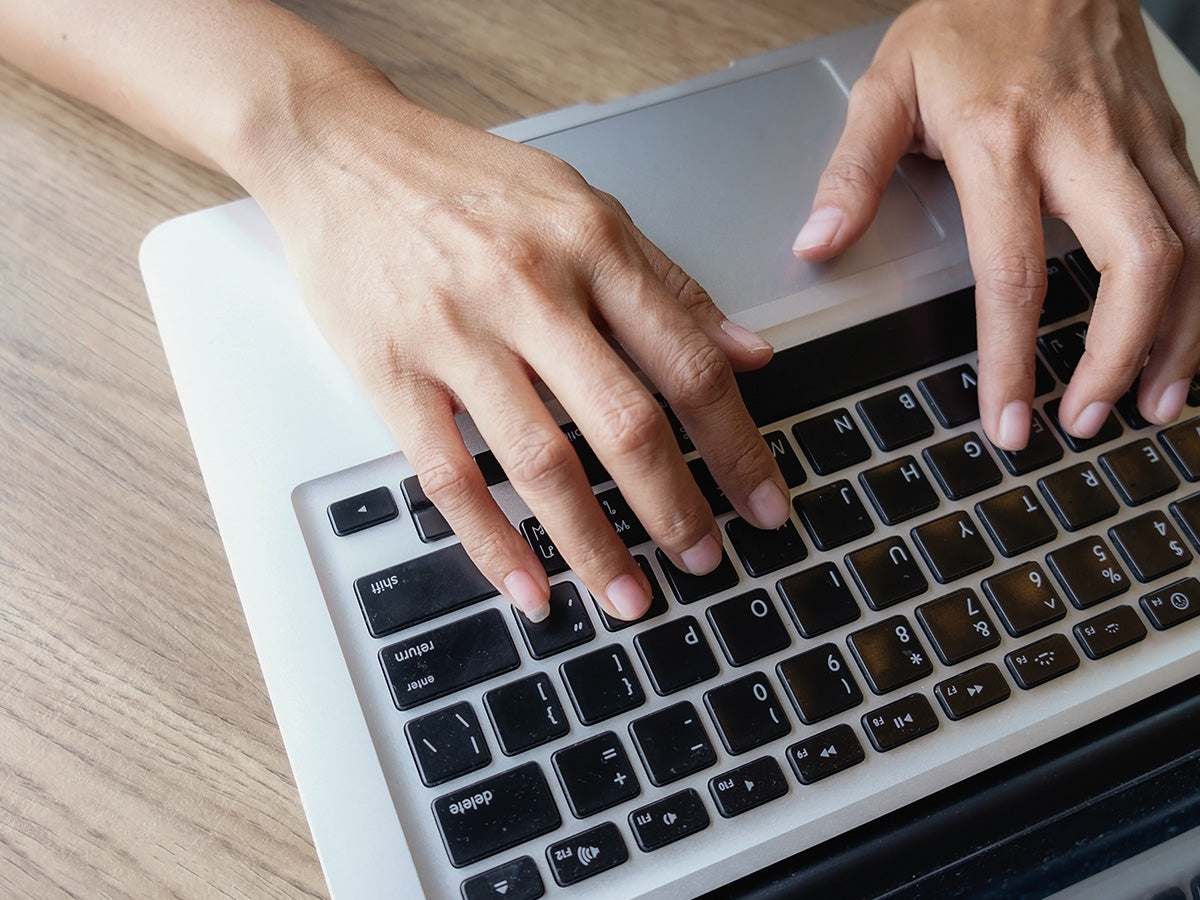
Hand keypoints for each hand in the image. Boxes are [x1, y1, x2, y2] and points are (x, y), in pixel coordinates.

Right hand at [249, 69, 789, 620]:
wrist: (339, 151)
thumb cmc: (464, 178)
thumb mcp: (583, 206)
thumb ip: (668, 283)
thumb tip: (746, 352)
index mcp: (591, 248)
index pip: (687, 364)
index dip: (736, 445)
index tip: (764, 501)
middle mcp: (531, 292)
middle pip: (625, 423)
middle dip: (676, 509)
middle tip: (707, 561)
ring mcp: (458, 336)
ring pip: (542, 462)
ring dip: (594, 543)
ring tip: (630, 596)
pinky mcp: (392, 374)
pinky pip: (449, 476)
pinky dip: (492, 543)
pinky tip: (529, 586)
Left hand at [794, 0, 1199, 449]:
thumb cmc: (966, 17)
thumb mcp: (887, 82)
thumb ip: (852, 170)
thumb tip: (817, 246)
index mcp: (1002, 141)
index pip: (1014, 271)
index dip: (1014, 357)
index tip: (1010, 419)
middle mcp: (1084, 145)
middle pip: (1139, 265)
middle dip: (1123, 356)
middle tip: (1087, 422)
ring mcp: (1139, 140)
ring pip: (1194, 248)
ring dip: (1182, 336)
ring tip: (1154, 402)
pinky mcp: (1170, 138)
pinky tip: (1180, 334)